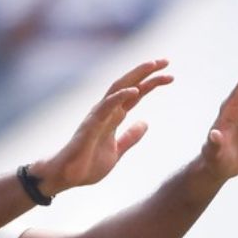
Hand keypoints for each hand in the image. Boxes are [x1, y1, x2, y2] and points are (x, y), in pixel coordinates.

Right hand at [34, 59, 173, 194]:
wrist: (67, 176)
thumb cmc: (88, 164)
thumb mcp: (117, 151)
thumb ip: (130, 137)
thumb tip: (145, 123)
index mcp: (114, 116)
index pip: (135, 94)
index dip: (151, 83)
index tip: (170, 76)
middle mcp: (106, 111)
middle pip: (128, 85)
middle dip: (146, 71)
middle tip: (166, 61)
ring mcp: (98, 116)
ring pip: (118, 89)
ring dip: (135, 76)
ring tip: (152, 65)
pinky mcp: (90, 125)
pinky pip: (106, 107)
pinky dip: (120, 97)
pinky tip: (135, 90)